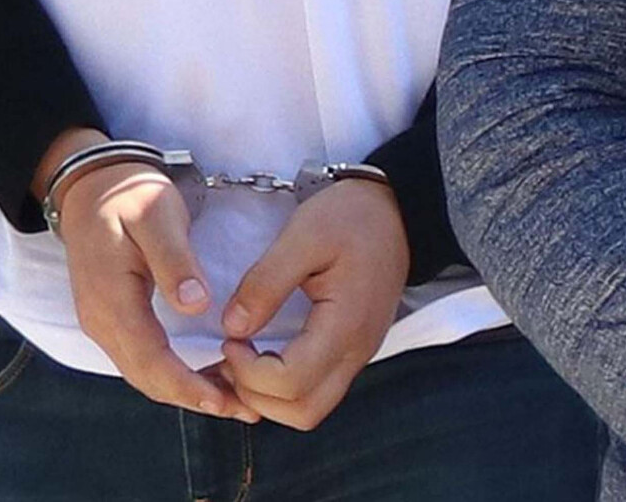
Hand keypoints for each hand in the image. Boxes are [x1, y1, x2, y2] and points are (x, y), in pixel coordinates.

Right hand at [54, 151, 258, 422]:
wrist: (90, 185)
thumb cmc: (129, 194)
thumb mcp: (156, 215)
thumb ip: (174, 260)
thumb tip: (195, 306)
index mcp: (111, 299)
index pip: (150, 360)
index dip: (188, 386)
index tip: (226, 401)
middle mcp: (101, 321)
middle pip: (147, 378)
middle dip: (194, 398)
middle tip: (245, 409)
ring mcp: (103, 322)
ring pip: (144, 373)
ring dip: (187, 391)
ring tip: (236, 399)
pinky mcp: (112, 319)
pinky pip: (143, 359)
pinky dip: (175, 375)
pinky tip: (207, 374)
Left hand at [219, 179, 408, 430]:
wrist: (396, 212)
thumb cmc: (351, 218)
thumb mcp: (303, 236)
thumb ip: (265, 283)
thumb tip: (233, 326)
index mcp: (345, 326)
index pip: (292, 382)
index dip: (250, 371)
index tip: (230, 337)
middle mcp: (356, 352)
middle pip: (303, 412)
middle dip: (255, 394)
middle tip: (231, 353)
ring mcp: (356, 356)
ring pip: (309, 408)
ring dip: (268, 396)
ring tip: (241, 356)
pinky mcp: (350, 351)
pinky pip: (315, 390)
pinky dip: (281, 387)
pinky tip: (259, 355)